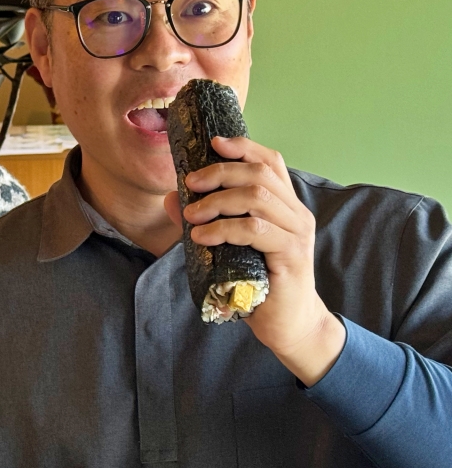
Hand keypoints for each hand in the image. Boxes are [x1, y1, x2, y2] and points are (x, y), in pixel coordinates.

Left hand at [164, 135, 345, 384]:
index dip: (243, 146)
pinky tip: (201, 237)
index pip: (270, 161)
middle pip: (260, 173)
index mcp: (285, 205)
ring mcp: (296, 233)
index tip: (212, 143)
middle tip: (190, 184)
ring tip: (191, 215)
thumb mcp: (226, 247)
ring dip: (217, 202)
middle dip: (220, 172)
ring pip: (257, 198)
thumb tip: (170, 199)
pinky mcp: (291, 255)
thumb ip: (203, 220)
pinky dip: (224, 228)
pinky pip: (255, 229)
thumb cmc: (257, 283)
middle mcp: (296, 213)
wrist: (287, 324)